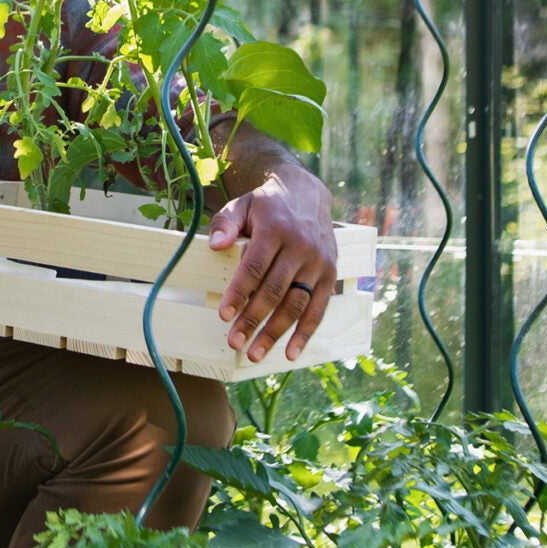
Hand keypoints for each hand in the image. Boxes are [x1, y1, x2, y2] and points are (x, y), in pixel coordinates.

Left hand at [207, 166, 338, 362]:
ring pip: (296, 304)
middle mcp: (300, 247)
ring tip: (255, 353)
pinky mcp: (330, 274)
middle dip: (253, 319)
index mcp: (275, 229)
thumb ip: (226, 223)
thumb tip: (216, 245)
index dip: (239, 293)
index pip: (254, 267)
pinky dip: (305, 333)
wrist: (307, 193)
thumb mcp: (242, 204)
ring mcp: (318, 263)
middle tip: (234, 341)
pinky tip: (290, 353)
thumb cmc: (267, 205)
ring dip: (275, 332)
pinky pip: (318, 308)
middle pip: (274, 290)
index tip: (224, 316)